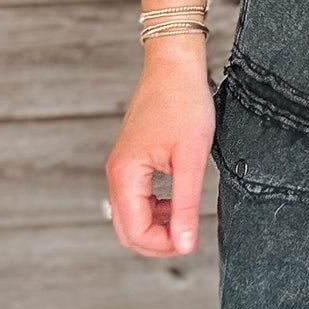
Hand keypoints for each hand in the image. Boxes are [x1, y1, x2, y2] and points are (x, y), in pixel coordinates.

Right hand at [106, 41, 214, 255]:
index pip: (135, 232)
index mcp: (126, 175)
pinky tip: (177, 198)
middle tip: (188, 236)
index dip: (163, 245)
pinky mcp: (131, 158)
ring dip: (156, 224)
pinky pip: (136, 196)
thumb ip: (185, 204)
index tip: (190, 240)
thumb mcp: (191, 157)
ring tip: (185, 215)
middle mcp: (117, 172)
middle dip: (157, 240)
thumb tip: (184, 245)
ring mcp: (122, 165)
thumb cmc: (184, 101)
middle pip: (127, 229)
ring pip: (131, 214)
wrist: (175, 63)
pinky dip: (155, 206)